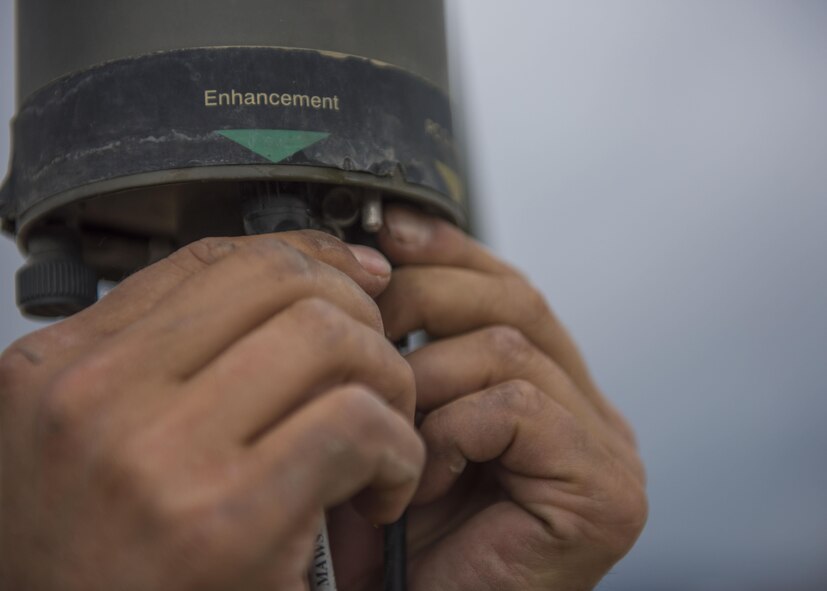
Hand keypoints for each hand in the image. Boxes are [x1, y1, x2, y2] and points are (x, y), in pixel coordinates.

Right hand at [0, 231, 423, 590]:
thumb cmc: (104, 565)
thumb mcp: (100, 440)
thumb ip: (171, 359)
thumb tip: (300, 274)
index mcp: (58, 370)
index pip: (211, 261)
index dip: (306, 256)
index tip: (355, 281)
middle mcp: (93, 399)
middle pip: (278, 279)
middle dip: (357, 312)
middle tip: (370, 373)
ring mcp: (156, 457)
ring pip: (328, 336)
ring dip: (387, 379)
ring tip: (381, 434)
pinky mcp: (226, 522)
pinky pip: (356, 422)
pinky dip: (398, 450)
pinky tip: (381, 492)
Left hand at [370, 207, 646, 589]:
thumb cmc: (408, 537)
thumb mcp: (404, 418)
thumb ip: (414, 346)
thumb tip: (385, 251)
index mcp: (554, 388)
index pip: (510, 287)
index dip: (451, 251)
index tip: (391, 230)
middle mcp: (593, 410)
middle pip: (515, 300)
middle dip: (424, 299)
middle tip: (365, 331)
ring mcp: (609, 447)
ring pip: (507, 346)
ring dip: (426, 382)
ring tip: (393, 434)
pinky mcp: (605, 484)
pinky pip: (515, 405)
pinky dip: (449, 433)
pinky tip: (422, 480)